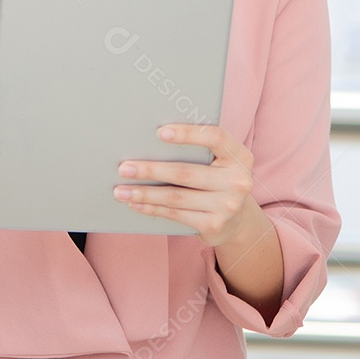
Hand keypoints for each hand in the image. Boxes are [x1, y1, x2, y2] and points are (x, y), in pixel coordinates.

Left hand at [113, 124, 253, 246]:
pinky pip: (175, 214)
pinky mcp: (214, 225)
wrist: (238, 220)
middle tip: (123, 167)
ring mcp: (227, 206)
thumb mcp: (219, 161)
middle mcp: (237, 181)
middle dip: (150, 170)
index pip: (215, 138)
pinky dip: (151, 208)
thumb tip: (150, 138)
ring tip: (120, 189)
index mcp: (239, 156)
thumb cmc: (218, 178)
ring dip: (144, 193)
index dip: (187, 134)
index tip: (159, 132)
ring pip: (176, 197)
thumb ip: (199, 148)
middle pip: (186, 172)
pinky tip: (135, 203)